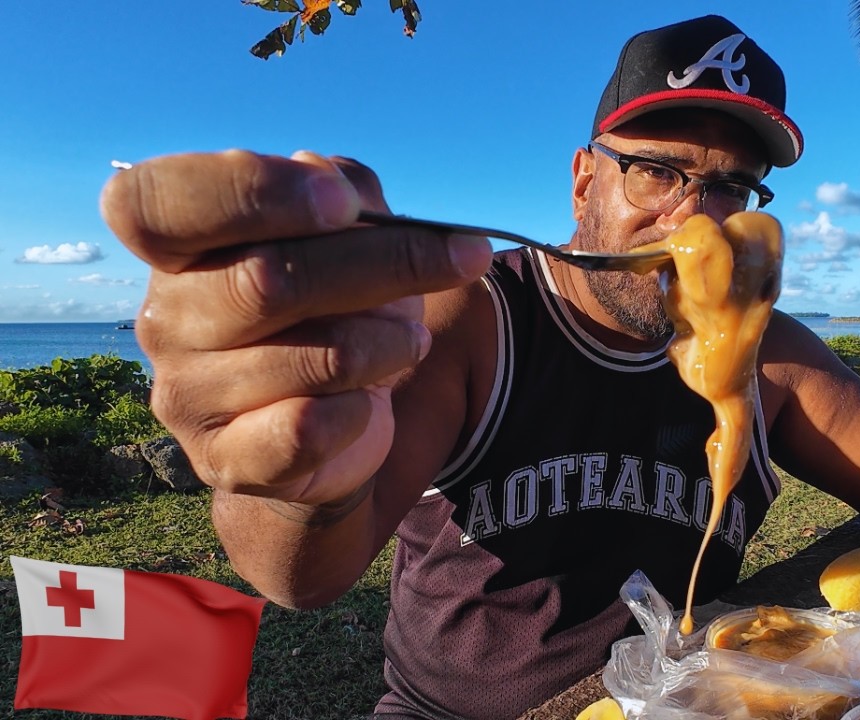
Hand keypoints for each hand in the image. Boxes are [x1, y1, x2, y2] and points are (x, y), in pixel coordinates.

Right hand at [101, 150, 491, 505]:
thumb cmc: (337, 311)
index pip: (152, 202)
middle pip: (265, 279)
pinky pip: (308, 430)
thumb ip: (342, 193)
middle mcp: (165, 320)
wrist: (333, 430)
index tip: (341, 203)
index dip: (248, 190)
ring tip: (411, 340)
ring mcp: (187, 396)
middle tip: (461, 257)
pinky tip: (367, 402)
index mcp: (175, 248)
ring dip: (389, 343)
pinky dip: (361, 410)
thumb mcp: (351, 236)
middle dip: (384, 264)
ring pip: (311, 359)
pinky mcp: (225, 461)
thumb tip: (337, 186)